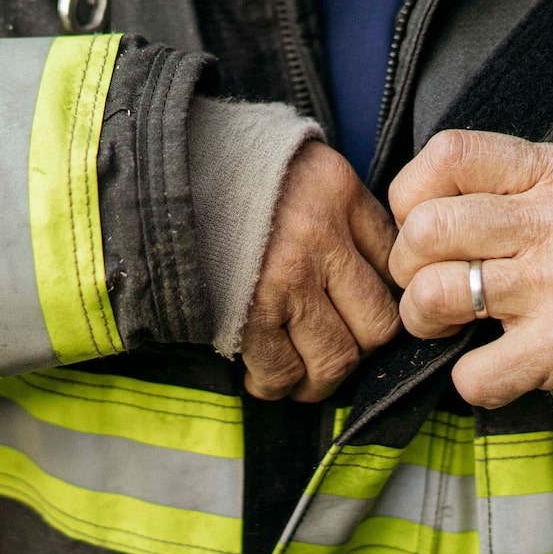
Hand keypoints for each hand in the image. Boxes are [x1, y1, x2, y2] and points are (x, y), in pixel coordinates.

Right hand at [242, 141, 400, 402]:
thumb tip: (374, 272)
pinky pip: (281, 370)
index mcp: (341, 195)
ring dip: (320, 380)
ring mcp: (286, 279)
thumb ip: (343, 212)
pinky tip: (266, 378)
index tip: (363, 311)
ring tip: (304, 378)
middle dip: (361, 350)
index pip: (393, 265)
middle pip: (377, 325)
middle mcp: (322, 239)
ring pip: (335, 360)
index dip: (383, 296)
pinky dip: (276, 384)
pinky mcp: (247, 312)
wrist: (160, 173)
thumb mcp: (301, 169)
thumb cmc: (230, 174)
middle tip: (339, 352)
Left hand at [388, 130, 552, 408]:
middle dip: (407, 263)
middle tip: (429, 277)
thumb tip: (408, 206)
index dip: (412, 194)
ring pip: (432, 295)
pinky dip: (469, 378)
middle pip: (425, 230)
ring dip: (423, 318)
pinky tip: (490, 361)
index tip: (424, 220)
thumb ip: (495, 180)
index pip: (447, 155)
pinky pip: (472, 373)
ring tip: (450, 318)